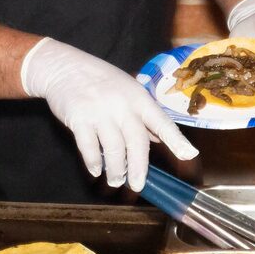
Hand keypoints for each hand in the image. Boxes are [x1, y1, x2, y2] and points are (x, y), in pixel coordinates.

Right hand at [20, 37, 197, 192]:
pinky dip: (93, 162)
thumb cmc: (101, 81)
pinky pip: (88, 146)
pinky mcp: (78, 118)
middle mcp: (122, 105)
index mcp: (138, 98)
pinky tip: (96, 170)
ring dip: (116, 169)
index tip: (189, 154)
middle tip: (137, 186)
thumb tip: (159, 138)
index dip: (176, 139)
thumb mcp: (128, 91)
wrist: (65, 67)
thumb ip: (142, 116)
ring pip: (113, 148)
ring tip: (116, 181)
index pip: (161, 121)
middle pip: (136, 142)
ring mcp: (99, 111)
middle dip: (138, 168)